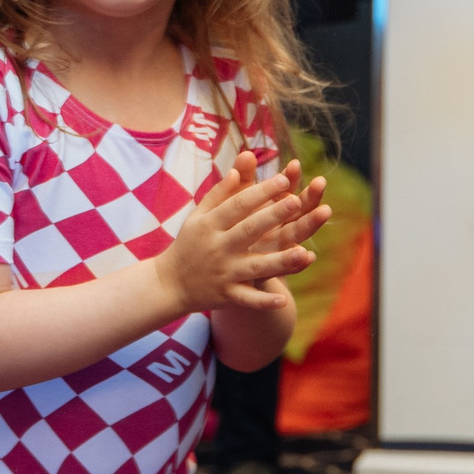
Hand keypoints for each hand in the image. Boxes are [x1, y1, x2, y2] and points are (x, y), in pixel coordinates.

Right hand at [155, 152, 329, 314]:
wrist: (169, 284)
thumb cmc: (189, 244)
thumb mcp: (198, 216)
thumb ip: (219, 194)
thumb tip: (238, 171)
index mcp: (210, 225)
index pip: (238, 204)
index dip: (262, 191)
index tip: (285, 179)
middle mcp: (218, 247)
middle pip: (249, 229)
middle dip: (273, 216)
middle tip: (297, 201)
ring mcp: (224, 273)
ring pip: (255, 266)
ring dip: (279, 261)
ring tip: (303, 253)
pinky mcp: (227, 295)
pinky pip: (248, 299)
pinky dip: (264, 302)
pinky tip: (283, 300)